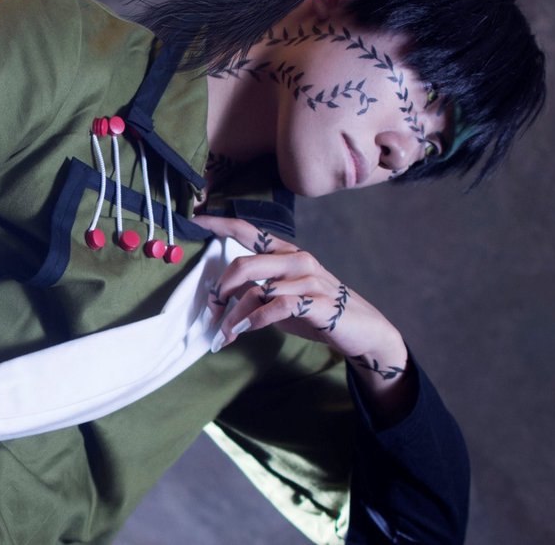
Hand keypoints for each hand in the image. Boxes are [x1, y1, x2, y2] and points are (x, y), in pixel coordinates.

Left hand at [192, 214, 414, 419]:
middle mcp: (296, 260)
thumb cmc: (316, 310)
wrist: (360, 329)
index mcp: (285, 252)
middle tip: (212, 313)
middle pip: (243, 265)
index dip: (219, 224)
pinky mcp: (317, 302)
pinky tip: (246, 330)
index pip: (247, 230)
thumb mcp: (280, 296)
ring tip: (225, 334)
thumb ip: (254, 288)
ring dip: (234, 316)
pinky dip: (255, 320)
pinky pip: (276, 307)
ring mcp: (308, 280)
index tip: (194, 220)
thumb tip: (220, 292)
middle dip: (220, 291)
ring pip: (256, 291)